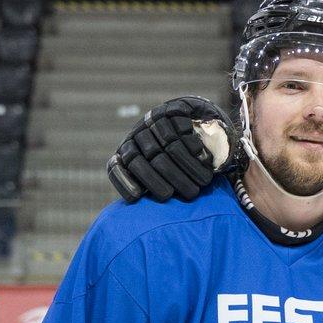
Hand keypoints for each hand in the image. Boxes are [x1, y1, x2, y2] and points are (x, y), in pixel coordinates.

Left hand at [108, 95, 235, 202]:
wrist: (189, 124)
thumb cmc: (175, 163)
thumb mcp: (160, 178)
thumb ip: (152, 191)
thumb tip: (146, 212)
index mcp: (127, 154)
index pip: (119, 168)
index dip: (128, 183)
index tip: (140, 197)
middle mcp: (136, 136)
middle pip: (151, 159)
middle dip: (172, 179)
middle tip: (190, 195)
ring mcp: (153, 121)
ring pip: (170, 145)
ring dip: (188, 167)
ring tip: (203, 182)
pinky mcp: (171, 110)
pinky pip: (181, 129)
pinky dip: (194, 147)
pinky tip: (203, 159)